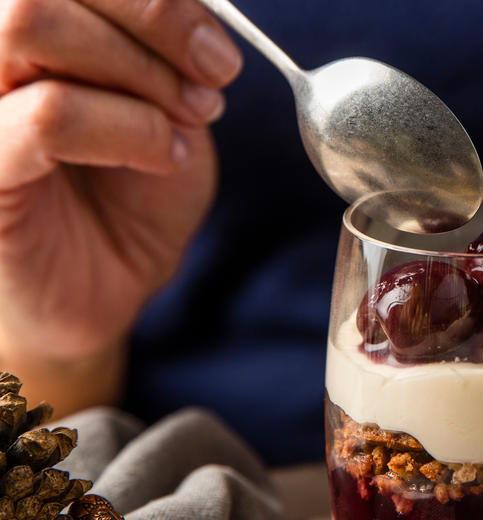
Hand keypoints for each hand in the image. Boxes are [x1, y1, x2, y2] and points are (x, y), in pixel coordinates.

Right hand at [0, 0, 241, 363]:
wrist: (107, 286)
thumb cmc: (132, 194)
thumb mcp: (165, 107)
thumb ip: (162, 50)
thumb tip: (192, 13)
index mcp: (23, 35)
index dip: (155, 0)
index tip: (218, 53)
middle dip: (153, 20)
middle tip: (212, 83)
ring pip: (29, 25)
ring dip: (141, 74)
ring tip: (187, 123)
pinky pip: (47, 116)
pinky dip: (129, 129)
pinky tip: (163, 157)